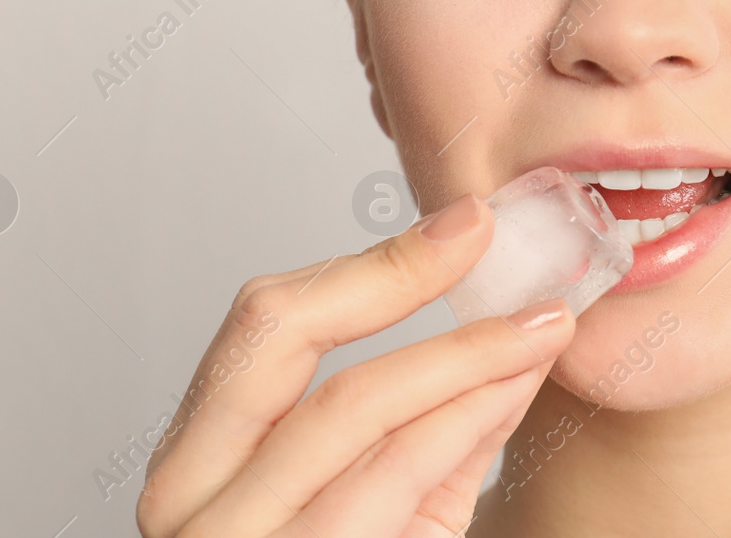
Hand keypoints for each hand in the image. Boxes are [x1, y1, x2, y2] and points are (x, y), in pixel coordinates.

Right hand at [136, 192, 575, 535]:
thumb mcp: (392, 499)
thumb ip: (441, 416)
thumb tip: (509, 320)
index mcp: (199, 461)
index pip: (266, 323)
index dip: (373, 263)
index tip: (464, 226)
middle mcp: (193, 504)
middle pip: (280, 340)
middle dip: (399, 279)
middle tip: (488, 243)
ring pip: (349, 412)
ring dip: (460, 352)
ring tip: (537, 326)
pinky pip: (389, 485)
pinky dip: (458, 425)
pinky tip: (508, 393)